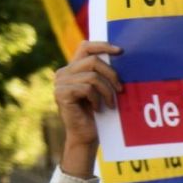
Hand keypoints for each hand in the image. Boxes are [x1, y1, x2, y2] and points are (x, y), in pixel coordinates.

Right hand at [53, 41, 123, 177]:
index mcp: (74, 68)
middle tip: (121, 90)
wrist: (87, 136)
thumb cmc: (99, 114)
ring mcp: (60, 82)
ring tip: (110, 104)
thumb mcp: (103, 90)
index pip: (86, 47)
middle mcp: (64, 72)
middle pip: (93, 61)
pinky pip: (86, 88)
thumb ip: (104, 74)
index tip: (121, 51)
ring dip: (107, 91)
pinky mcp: (61, 93)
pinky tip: (98, 109)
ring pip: (92, 76)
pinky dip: (97, 99)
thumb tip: (121, 58)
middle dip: (112, 75)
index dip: (103, 46)